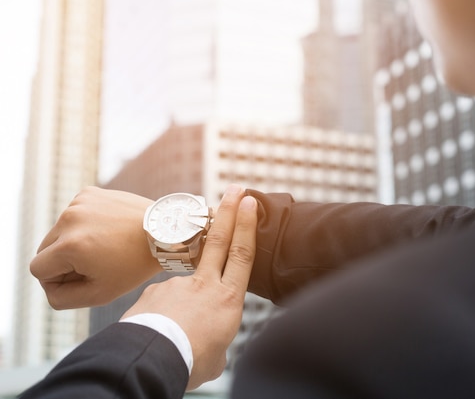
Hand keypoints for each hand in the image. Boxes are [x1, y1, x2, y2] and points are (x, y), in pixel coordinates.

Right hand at [30, 187, 162, 308]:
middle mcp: (69, 219)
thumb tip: (47, 286)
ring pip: (58, 233)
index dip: (57, 280)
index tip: (83, 278)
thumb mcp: (99, 294)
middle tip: (96, 265)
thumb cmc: (134, 266)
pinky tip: (107, 230)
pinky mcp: (88, 193)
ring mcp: (78, 203)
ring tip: (105, 247)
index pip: (38, 270)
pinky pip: (73, 216)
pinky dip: (84, 225)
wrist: (164, 233)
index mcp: (69, 246)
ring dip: (74, 242)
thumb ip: (62, 298)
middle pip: (44, 249)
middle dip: (64, 261)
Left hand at [122, 185, 257, 389]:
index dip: (247, 226)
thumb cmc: (191, 362)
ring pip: (184, 285)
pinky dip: (161, 316)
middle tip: (234, 187)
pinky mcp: (151, 293)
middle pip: (218, 240)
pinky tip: (158, 335)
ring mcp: (175, 286)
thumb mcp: (217, 357)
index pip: (242, 254)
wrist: (151, 361)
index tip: (249, 202)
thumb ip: (217, 340)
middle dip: (227, 211)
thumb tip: (211, 343)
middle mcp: (203, 285)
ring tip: (177, 335)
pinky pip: (160, 303)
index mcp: (227, 299)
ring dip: (184, 305)